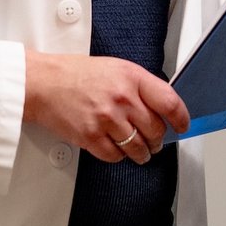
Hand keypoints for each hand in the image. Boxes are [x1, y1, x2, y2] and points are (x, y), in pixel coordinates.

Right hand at [23, 51, 188, 163]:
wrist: (43, 83)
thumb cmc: (76, 74)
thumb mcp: (116, 68)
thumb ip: (139, 86)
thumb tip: (162, 107)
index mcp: (131, 77)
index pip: (170, 102)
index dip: (181, 118)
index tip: (182, 126)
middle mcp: (122, 98)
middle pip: (156, 130)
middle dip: (158, 140)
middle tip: (155, 142)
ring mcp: (106, 119)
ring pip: (138, 147)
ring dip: (142, 153)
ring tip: (140, 151)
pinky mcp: (90, 137)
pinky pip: (115, 156)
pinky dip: (118, 157)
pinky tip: (116, 149)